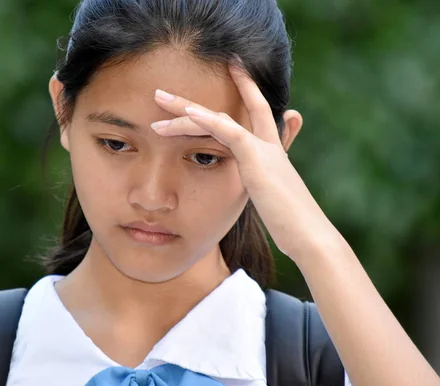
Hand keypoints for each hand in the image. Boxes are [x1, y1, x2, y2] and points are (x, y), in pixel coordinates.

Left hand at [151, 65, 337, 263]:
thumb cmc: (291, 221)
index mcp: (271, 151)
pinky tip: (185, 113)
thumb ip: (266, 178)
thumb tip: (272, 170)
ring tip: (159, 100)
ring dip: (186, 109)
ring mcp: (263, 148)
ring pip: (219, 118)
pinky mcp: (256, 158)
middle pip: (231, 109)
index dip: (245, 90)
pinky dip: (205, 119)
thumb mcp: (274, 196)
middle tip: (169, 90)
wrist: (308, 234)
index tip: (232, 69)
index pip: (256, 111)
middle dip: (199, 98)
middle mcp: (268, 144)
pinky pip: (226, 130)